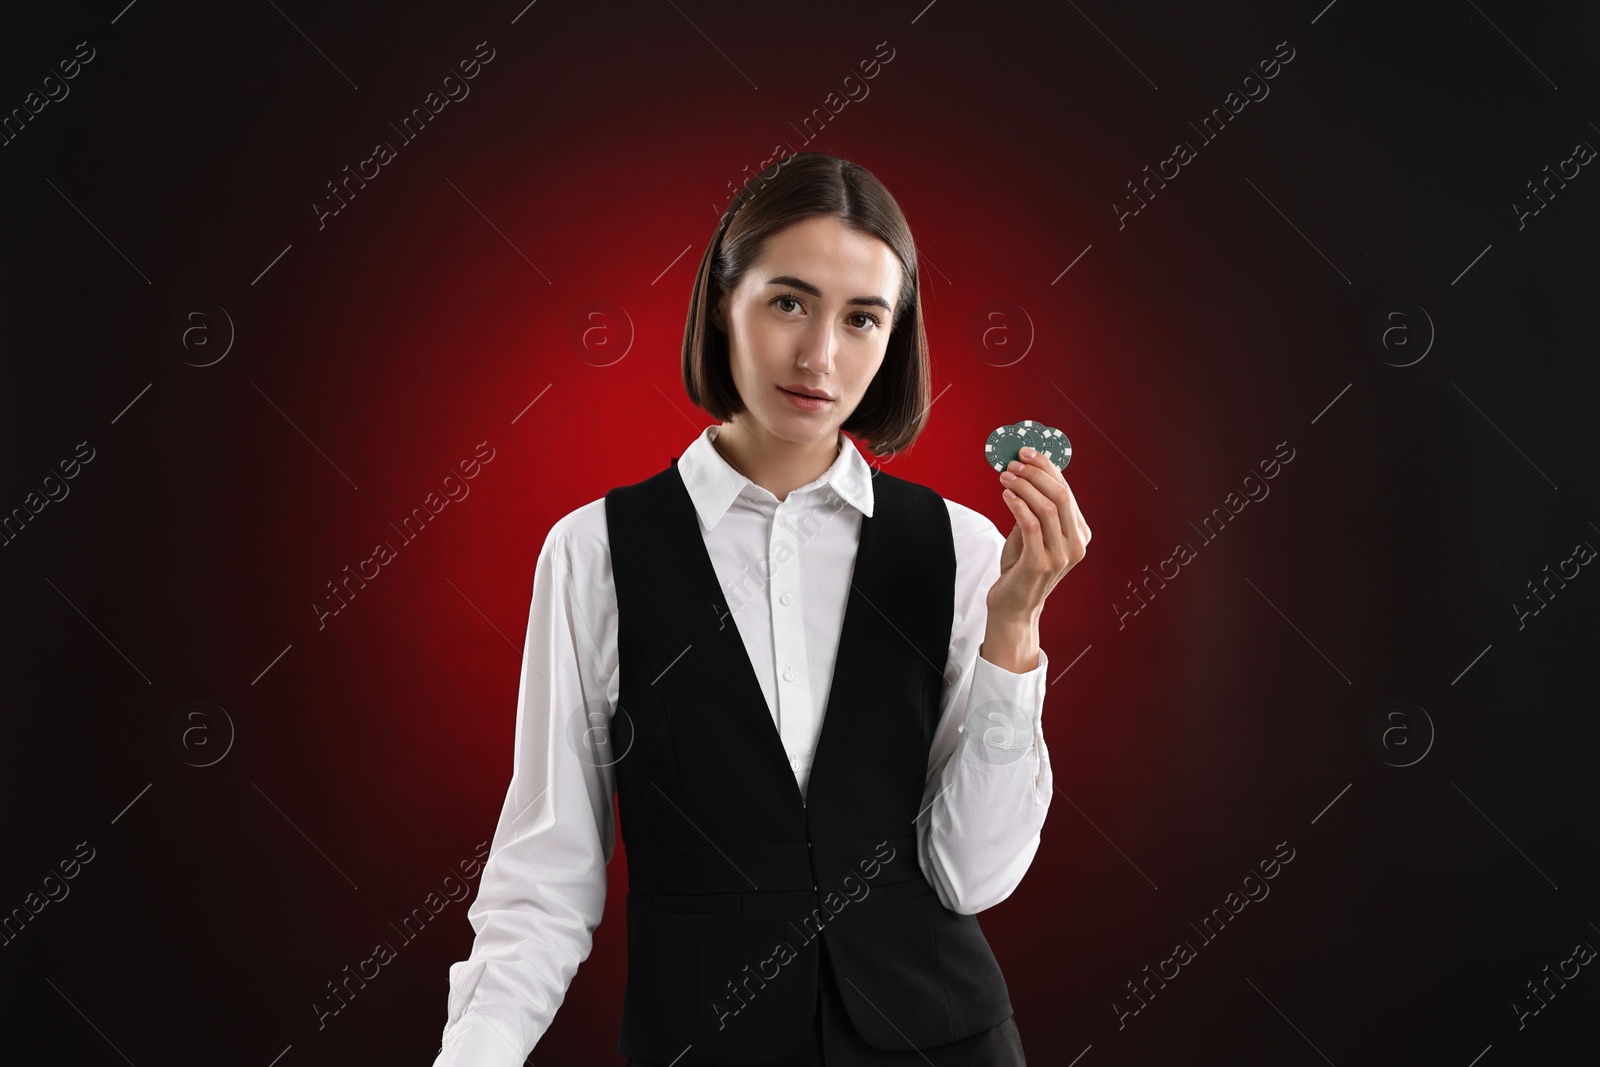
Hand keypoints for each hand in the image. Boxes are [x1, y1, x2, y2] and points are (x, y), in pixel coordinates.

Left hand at [988, 447, 1089, 624]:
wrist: (1014, 605)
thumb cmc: (1021, 567)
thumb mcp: (1033, 533)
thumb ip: (1035, 507)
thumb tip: (1024, 470)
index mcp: (1079, 534)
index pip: (1067, 491)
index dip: (1047, 468)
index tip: (1026, 452)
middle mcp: (1076, 545)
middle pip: (1061, 496)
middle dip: (1036, 473)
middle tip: (1013, 462)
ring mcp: (1060, 556)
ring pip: (1047, 508)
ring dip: (1024, 486)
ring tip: (1005, 477)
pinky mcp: (1040, 564)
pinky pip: (1030, 525)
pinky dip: (1017, 504)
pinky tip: (1006, 495)